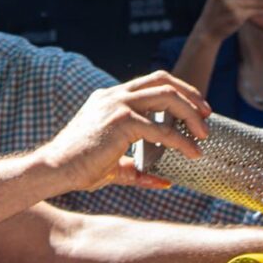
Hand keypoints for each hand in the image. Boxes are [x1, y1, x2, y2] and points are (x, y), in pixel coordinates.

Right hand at [38, 71, 211, 192]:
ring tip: (204, 134)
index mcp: (111, 98)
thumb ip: (138, 170)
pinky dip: (180, 140)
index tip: (196, 108)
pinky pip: (160, 129)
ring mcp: (117, 105)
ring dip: (191, 114)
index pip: (152, 81)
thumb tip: (166, 181)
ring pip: (167, 97)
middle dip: (191, 96)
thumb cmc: (79, 167)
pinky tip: (191, 152)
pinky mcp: (120, 122)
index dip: (179, 90)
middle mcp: (114, 95)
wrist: (55, 169)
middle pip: (163, 81)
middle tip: (207, 116)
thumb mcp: (114, 165)